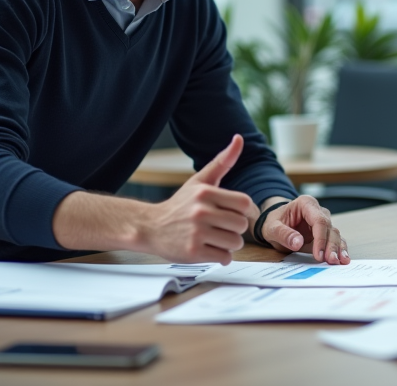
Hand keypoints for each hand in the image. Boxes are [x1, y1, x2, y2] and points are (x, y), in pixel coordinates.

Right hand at [139, 134, 255, 263]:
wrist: (150, 226)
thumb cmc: (180, 204)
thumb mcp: (200, 180)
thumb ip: (223, 161)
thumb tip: (239, 138)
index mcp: (205, 193)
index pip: (244, 203)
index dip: (246, 211)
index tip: (238, 214)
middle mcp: (201, 212)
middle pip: (241, 225)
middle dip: (236, 228)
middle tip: (224, 227)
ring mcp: (196, 233)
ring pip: (235, 242)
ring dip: (230, 244)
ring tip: (217, 238)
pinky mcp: (193, 252)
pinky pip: (224, 257)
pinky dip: (222, 256)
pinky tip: (211, 249)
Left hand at [256, 196, 350, 263]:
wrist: (276, 224)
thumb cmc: (274, 222)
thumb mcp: (272, 228)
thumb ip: (284, 234)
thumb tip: (298, 243)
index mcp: (306, 204)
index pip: (318, 220)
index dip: (320, 238)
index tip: (319, 254)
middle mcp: (318, 211)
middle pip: (329, 228)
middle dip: (332, 245)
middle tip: (332, 260)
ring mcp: (323, 221)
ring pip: (335, 234)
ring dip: (338, 249)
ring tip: (340, 262)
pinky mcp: (325, 233)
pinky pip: (335, 240)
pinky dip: (339, 250)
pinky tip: (343, 259)